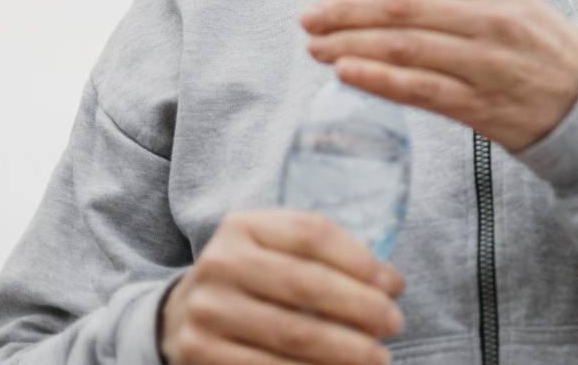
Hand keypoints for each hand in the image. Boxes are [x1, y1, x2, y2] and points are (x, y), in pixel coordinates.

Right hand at [159, 209, 403, 363]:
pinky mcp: (198, 353)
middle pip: (307, 284)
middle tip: (395, 324)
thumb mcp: (278, 248)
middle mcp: (221, 263)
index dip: (362, 260)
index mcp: (245, 226)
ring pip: (292, 333)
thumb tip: (390, 285)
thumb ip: (326, 255)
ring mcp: (206, 310)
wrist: (182, 313)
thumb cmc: (255, 278)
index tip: (395, 285)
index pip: (313, 234)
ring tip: (377, 357)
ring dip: (345, 350)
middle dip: (362, 308)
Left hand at [299, 0, 577, 151]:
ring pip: (403, 45)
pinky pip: (418, 89)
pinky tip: (345, 73)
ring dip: (349, 45)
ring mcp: (486, 62)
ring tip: (316, 48)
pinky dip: (376, 80)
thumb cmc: (543, 51)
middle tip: (309, 18)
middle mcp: (491, 19)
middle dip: (344, 11)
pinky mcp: (481, 105)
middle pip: (401, 6)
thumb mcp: (511, 3)